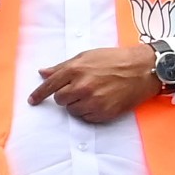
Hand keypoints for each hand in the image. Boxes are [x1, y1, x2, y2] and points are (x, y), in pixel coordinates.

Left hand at [29, 45, 161, 124]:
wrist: (142, 69)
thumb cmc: (114, 60)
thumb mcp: (87, 56)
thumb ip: (63, 66)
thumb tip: (43, 73)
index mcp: (75, 70)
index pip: (49, 86)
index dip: (38, 95)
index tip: (32, 101)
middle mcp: (82, 86)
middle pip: (60, 100)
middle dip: (66, 96)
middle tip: (80, 89)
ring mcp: (93, 101)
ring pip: (73, 111)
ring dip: (79, 104)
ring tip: (95, 93)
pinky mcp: (104, 112)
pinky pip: (87, 118)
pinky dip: (90, 112)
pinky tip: (102, 100)